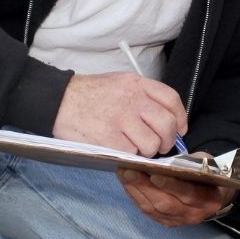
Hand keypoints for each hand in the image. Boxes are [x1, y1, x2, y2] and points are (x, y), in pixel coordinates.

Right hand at [53, 71, 187, 156]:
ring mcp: (121, 119)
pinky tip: (118, 147)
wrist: (59, 100)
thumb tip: (167, 118)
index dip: (180, 117)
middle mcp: (133, 100)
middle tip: (160, 145)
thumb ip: (142, 96)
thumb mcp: (119, 83)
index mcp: (137, 84)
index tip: (180, 129)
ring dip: (146, 150)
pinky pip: (132, 154)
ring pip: (152, 144)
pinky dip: (128, 155)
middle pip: (167, 125)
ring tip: (134, 146)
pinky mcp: (109, 138)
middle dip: (168, 140)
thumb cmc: (90, 94)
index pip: (171, 99)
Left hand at [118, 168, 232, 227]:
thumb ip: (190, 165)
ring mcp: (180, 221)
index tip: (153, 174)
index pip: (188, 193)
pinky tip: (127, 184)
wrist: (216, 194)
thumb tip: (163, 162)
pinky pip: (149, 212)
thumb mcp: (206, 164)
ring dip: (136, 191)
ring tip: (123, 174)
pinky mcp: (168, 223)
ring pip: (154, 210)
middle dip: (144, 187)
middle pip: (165, 204)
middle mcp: (194, 214)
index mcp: (209, 198)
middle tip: (128, 170)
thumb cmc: (208, 173)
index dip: (170, 185)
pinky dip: (136, 197)